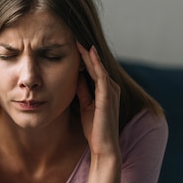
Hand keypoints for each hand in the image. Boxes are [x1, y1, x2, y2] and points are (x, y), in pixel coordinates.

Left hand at [76, 43, 120, 157]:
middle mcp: (111, 88)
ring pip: (98, 67)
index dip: (83, 57)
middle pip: (96, 65)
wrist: (104, 147)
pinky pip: (100, 75)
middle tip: (73, 36)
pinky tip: (88, 52)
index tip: (71, 45)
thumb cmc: (95, 130)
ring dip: (88, 53)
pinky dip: (94, 63)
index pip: (94, 69)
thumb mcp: (86, 105)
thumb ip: (83, 91)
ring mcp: (111, 91)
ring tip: (76, 40)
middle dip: (85, 51)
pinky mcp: (108, 96)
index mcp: (106, 91)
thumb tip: (75, 77)